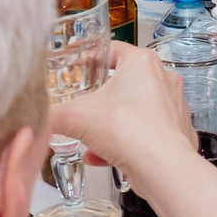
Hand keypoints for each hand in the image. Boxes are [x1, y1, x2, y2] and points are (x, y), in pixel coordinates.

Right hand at [48, 43, 199, 181]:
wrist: (159, 167)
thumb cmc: (128, 130)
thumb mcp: (75, 117)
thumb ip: (52, 114)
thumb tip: (39, 118)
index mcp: (142, 63)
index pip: (114, 49)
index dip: (91, 56)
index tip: (80, 63)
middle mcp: (163, 80)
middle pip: (125, 83)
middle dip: (101, 99)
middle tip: (84, 106)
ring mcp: (173, 107)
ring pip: (134, 111)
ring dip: (110, 125)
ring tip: (90, 139)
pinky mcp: (177, 133)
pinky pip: (144, 134)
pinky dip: (123, 144)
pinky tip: (102, 157)